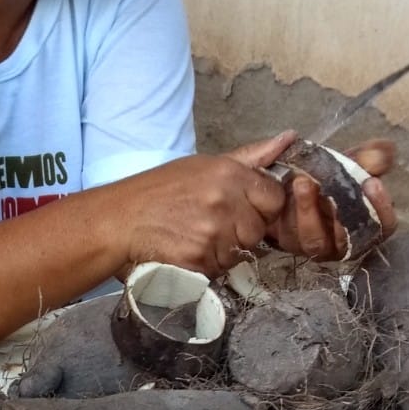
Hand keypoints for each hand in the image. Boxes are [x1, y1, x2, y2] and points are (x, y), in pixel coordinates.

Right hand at [116, 149, 286, 276]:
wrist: (119, 221)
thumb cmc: (161, 191)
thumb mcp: (205, 165)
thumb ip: (251, 158)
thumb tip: (289, 139)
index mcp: (230, 175)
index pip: (274, 199)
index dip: (260, 209)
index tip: (239, 210)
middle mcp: (224, 203)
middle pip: (257, 231)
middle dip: (240, 233)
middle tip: (209, 225)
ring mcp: (211, 234)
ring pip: (239, 254)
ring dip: (222, 252)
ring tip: (194, 238)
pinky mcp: (198, 261)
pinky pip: (218, 270)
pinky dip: (204, 266)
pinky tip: (186, 252)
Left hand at [238, 132, 398, 259]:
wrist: (292, 183)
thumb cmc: (331, 176)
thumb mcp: (350, 163)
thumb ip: (367, 158)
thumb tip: (381, 152)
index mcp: (367, 225)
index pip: (383, 226)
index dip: (381, 208)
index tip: (373, 182)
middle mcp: (343, 243)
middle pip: (347, 238)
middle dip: (342, 212)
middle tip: (334, 182)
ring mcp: (316, 246)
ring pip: (315, 239)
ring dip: (308, 210)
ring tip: (302, 181)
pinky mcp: (290, 242)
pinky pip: (289, 233)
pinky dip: (288, 210)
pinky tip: (285, 187)